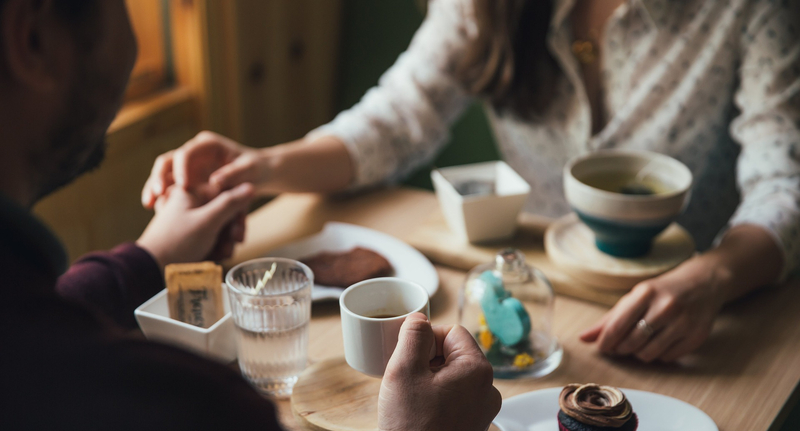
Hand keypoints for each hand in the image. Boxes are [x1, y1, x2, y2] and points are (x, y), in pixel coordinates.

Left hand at [137, 183, 253, 268]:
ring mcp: (189, 219)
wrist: (151, 268)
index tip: (237, 230)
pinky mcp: (188, 234)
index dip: (236, 213)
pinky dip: (214, 247)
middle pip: (224, 212)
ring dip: (224, 242)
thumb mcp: (207, 221)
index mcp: (191, 191)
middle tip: (231, 246)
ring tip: (221, 255)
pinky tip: (213, 257)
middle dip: (230, 232)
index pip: (226, 194)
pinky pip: (209, 237)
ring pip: (218, 226)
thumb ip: (230, 203)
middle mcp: (190, 203)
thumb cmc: (177, 242)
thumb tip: (250, 186)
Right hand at [141, 131, 267, 208]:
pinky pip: (168, 186)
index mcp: (207, 145)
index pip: (187, 152)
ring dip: (154, 187)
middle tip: (157, 194)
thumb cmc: (256, 169)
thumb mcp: (250, 170)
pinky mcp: (186, 180)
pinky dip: (161, 196)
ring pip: (163, 174)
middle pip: (168, 161)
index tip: (183, 186)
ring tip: (149, 204)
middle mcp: (194, 152)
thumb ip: (234, 174)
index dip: (181, 168)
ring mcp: (188, 166)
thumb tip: (215, 181)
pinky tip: (155, 209)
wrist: (259, 175)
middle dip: (159, 176)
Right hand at [378, 313, 501, 430]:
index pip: (452, 332)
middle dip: (427, 360)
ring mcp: (482, 410)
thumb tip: (419, 318)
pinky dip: (437, 398)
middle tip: (406, 378)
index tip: (408, 356)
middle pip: (454, 354)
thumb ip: (412, 335)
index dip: (426, 338)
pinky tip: (419, 411)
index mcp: (477, 370)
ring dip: (430, 380)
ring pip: (454, 377)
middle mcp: (488, 389)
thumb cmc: (411, 426)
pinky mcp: (473, 425)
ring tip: (411, 398)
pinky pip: (456, 398)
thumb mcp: (403, 370)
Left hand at [579, 254, 730, 362]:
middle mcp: (666, 307)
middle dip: (621, 348)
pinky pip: (667, 358)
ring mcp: (684, 322)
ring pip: (649, 354)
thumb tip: (583, 338)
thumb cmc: (662, 291)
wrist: (704, 283)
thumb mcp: (635, 297)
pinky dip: (658, 355)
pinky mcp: (697, 336)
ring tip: (640, 343)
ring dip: (639, 353)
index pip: (618, 325)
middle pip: (632, 342)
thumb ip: (609, 319)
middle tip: (621, 345)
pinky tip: (660, 342)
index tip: (602, 348)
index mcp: (646, 293)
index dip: (605, 341)